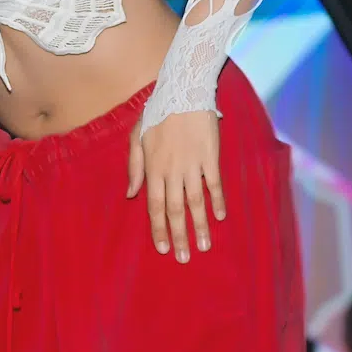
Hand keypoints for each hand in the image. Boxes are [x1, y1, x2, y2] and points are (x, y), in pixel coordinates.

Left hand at [127, 108, 225, 263]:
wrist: (182, 92)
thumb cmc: (157, 113)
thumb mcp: (136, 136)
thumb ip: (134, 167)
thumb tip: (132, 194)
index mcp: (152, 167)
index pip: (153, 205)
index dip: (158, 228)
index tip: (163, 248)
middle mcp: (171, 170)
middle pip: (174, 209)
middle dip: (178, 235)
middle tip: (183, 258)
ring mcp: (191, 165)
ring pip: (195, 202)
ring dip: (199, 225)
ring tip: (203, 247)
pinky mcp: (210, 157)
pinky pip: (214, 184)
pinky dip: (217, 201)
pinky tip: (219, 217)